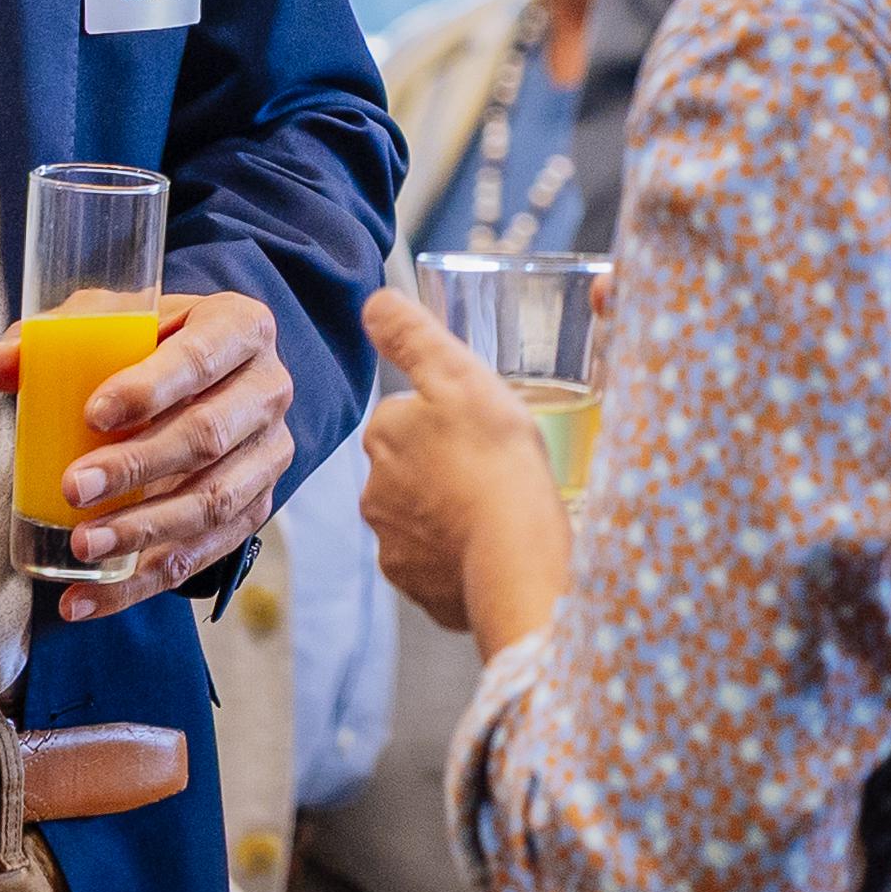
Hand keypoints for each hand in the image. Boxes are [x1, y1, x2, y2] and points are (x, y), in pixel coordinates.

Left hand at [0, 286, 295, 625]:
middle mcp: (268, 390)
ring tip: (82, 546)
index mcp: (240, 328)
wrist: (207, 381)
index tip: (94, 414)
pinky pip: (203, 554)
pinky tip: (85, 599)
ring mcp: (269, 455)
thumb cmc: (150, 346)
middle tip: (74, 487)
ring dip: (143, 530)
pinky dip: (141, 583)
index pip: (203, 358)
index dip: (151, 388)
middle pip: (209, 435)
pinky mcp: (255, 508)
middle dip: (138, 467)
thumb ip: (52, 341)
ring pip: (212, 502)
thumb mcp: (109, 326)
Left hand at [359, 286, 570, 655]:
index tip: (481, 423)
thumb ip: (413, 335)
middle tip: (496, 465)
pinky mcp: (419, 589)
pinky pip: (438, 563)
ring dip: (452, 510)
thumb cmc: (496, 460)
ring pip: (424, 515)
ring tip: (500, 509)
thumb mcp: (461, 376)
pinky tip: (495, 546)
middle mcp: (373, 494)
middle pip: (412, 465)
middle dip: (444, 463)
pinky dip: (460, 555)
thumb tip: (373, 303)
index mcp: (383, 436)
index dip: (446, 414)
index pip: (407, 414)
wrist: (517, 561)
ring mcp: (394, 547)